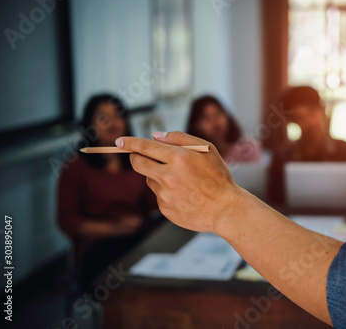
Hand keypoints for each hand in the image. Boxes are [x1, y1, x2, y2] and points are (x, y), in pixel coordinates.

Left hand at [114, 131, 243, 232]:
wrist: (225, 209)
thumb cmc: (218, 177)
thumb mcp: (207, 149)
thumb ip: (180, 138)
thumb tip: (155, 136)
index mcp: (178, 158)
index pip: (145, 146)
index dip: (130, 143)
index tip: (119, 141)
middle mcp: (168, 176)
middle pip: (138, 163)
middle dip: (137, 157)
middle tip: (144, 156)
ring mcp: (165, 194)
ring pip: (150, 179)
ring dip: (158, 175)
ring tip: (182, 180)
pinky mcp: (165, 208)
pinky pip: (159, 195)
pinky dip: (167, 192)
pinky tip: (184, 194)